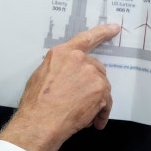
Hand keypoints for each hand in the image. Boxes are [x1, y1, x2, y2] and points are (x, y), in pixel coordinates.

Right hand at [0, 24, 119, 150]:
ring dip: (96, 100)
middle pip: (95, 68)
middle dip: (91, 83)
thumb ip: (58, 67)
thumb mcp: (41, 75)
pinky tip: (91, 121)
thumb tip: (65, 73)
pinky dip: (100, 113)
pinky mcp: (100, 90)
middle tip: (81, 99)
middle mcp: (79, 59)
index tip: (114, 28)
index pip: (85, 38)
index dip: (102, 32)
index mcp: (62, 53)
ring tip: (83, 114)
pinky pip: (106, 102)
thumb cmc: (36, 102)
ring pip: (102, 86)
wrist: (40, 121)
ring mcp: (91, 74)